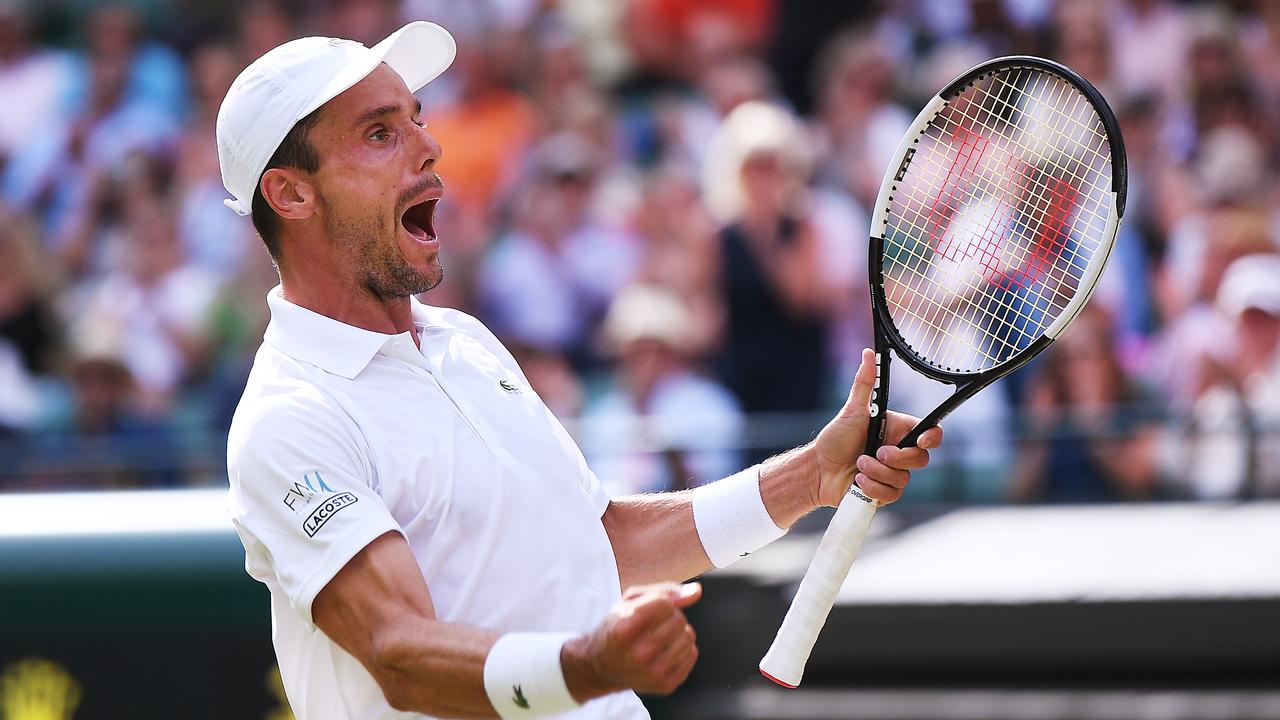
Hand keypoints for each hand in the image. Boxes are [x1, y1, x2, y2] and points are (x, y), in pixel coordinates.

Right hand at [561, 582, 700, 700]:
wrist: (601, 667)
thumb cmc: (617, 628)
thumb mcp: (629, 602)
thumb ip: (664, 592)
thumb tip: (696, 592)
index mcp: (624, 629)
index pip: (665, 604)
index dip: (662, 601)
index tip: (650, 609)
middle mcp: (638, 654)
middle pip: (679, 620)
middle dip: (671, 616)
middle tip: (654, 625)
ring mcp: (653, 673)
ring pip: (689, 637)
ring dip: (678, 632)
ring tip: (659, 637)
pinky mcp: (665, 685)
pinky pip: (692, 654)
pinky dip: (683, 648)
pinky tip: (665, 650)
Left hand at [813, 348, 942, 506]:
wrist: (818, 470)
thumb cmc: (835, 439)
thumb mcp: (852, 410)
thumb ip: (864, 383)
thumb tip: (868, 353)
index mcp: (897, 431)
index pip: (929, 433)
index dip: (932, 437)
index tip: (920, 440)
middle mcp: (899, 452)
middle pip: (921, 459)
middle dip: (897, 458)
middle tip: (876, 453)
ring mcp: (893, 474)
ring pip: (904, 478)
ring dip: (878, 473)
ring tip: (858, 466)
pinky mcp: (884, 493)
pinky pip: (892, 494)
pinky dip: (874, 488)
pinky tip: (858, 482)